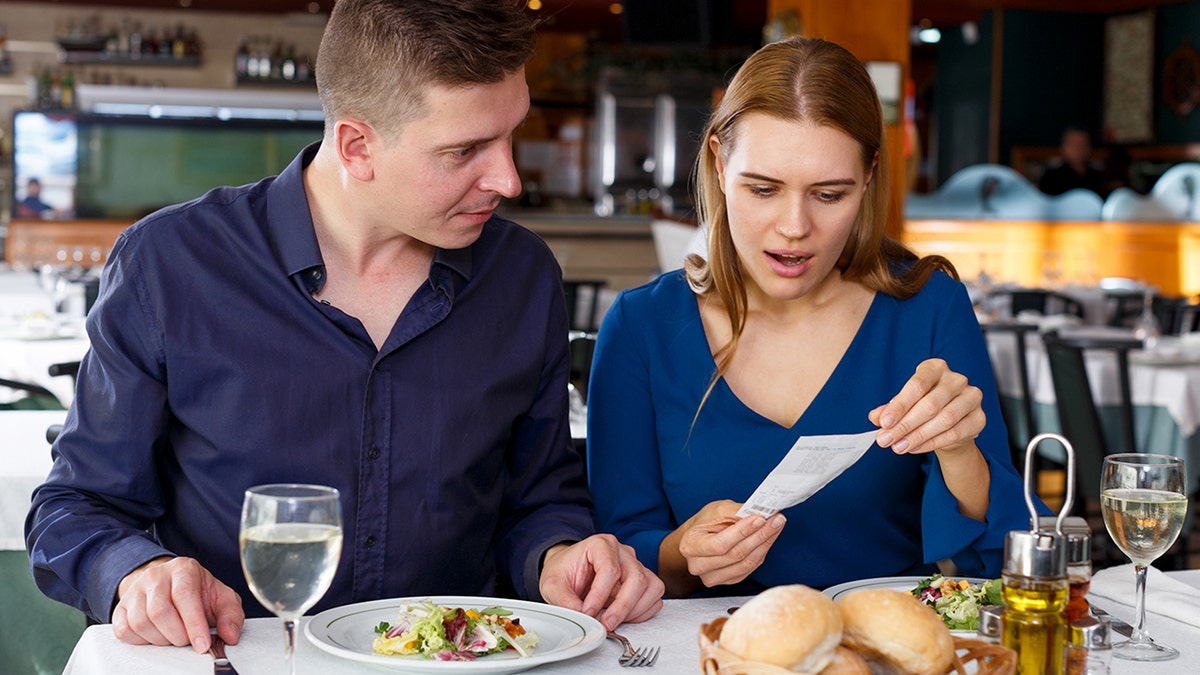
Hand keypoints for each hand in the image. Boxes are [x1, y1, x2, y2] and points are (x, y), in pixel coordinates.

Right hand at [111, 556, 243, 652]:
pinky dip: (142, 641)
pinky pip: (124, 631)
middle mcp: (156, 576)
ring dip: (161, 639)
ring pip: (141, 623)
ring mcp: (134, 591)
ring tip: (174, 635)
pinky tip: (156, 635)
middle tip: (188, 639)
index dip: (193, 624)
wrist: (169, 585)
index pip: (185, 595)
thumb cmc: (197, 592)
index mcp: (183, 569)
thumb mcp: (221, 598)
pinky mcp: (120, 608)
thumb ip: (231, 615)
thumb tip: (230, 635)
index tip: (202, 645)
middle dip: (178, 635)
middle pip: (160, 612)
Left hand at [538, 534, 663, 630]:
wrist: (568, 570)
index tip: (588, 613)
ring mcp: (636, 565)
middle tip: (606, 624)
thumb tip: (583, 618)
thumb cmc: (564, 572)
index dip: (600, 595)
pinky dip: (643, 612)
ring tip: (613, 620)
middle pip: (636, 578)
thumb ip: (564, 601)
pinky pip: (655, 597)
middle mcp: (623, 552)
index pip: (610, 569)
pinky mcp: (643, 580)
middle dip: (622, 607)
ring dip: (634, 610)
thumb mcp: (552, 584)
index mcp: (600, 544)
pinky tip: (624, 617)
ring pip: (651, 587)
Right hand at [675, 500, 785, 589]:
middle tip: (776, 520)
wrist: (700, 537)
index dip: (742, 532)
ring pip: (746, 563)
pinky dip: (762, 552)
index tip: (760, 518)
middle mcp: (698, 565)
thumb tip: (759, 514)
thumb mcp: (717, 509)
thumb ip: (736, 512)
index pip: (719, 544)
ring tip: (776, 526)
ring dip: (765, 543)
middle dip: (759, 535)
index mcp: (690, 545)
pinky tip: (769, 538)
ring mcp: (712, 577)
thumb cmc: (706, 522)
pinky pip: (750, 569)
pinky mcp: (728, 580)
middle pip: (735, 555)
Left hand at [869, 358, 984, 455]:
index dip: (899, 406)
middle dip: (905, 425)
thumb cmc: (923, 407)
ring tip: (898, 447)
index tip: (883, 423)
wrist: (950, 424)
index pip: (917, 385)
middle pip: (929, 404)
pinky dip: (932, 443)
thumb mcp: (904, 405)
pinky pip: (955, 433)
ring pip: (944, 419)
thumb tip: (876, 417)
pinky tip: (915, 448)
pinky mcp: (979, 418)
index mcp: (935, 368)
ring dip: (918, 436)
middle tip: (886, 440)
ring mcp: (971, 397)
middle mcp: (956, 379)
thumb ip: (889, 410)